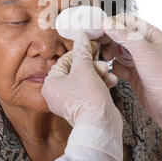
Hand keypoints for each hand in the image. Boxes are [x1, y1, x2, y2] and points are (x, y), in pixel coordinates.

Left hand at [42, 31, 123, 160]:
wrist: (100, 126)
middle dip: (92, 65)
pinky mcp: (83, 107)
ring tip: (107, 73)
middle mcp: (57, 94)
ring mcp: (71, 101)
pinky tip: (110, 82)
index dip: (80, 51)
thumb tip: (81, 35)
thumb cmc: (88, 99)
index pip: (64, 60)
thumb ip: (82, 50)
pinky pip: (90, 90)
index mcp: (51, 84)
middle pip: (76, 70)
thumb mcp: (85, 68)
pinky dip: (100, 84)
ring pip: (85, 79)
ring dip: (99, 73)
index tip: (91, 45)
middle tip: (101, 62)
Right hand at [100, 14, 161, 143]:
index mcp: (152, 36)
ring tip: (105, 58)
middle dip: (108, 40)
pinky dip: (114, 69)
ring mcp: (139, 61)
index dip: (113, 23)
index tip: (99, 27)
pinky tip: (114, 72)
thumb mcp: (144, 51)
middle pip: (120, 36)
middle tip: (98, 44)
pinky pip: (118, 66)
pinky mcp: (134, 74)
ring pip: (117, 51)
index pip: (128, 22)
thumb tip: (108, 24)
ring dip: (109, 54)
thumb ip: (124, 36)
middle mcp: (145, 47)